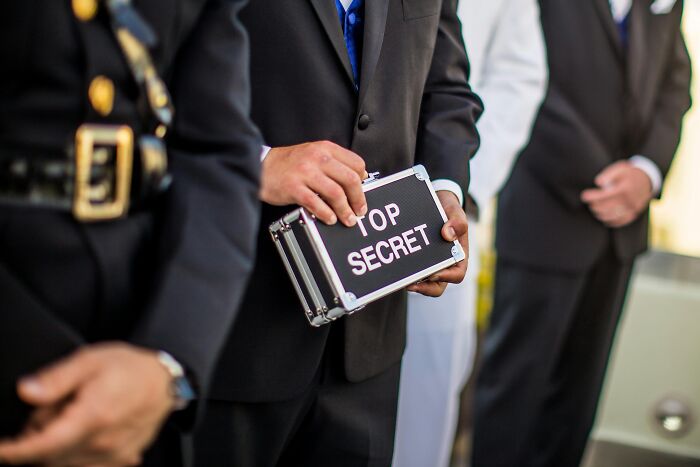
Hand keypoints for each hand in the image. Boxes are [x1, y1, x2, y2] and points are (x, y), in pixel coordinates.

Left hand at [0, 343, 174, 466]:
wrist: (167, 382)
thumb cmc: (130, 368)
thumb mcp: (90, 360)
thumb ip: (56, 378)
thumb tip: (26, 391)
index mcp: (92, 416)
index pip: (42, 446)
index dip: (14, 451)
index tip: (0, 449)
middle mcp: (102, 442)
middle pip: (50, 456)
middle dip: (36, 440)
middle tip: (46, 412)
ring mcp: (113, 455)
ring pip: (66, 464)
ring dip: (54, 449)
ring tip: (67, 418)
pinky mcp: (121, 459)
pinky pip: (85, 466)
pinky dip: (72, 455)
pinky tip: (80, 434)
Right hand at [260, 141, 367, 225]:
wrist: (261, 166)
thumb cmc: (287, 163)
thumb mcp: (313, 153)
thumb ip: (333, 163)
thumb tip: (357, 178)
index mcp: (325, 148)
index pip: (356, 163)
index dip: (363, 179)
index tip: (363, 191)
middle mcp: (317, 158)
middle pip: (349, 179)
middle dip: (358, 198)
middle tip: (360, 210)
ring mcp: (305, 173)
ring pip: (336, 193)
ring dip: (345, 210)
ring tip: (348, 219)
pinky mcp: (294, 188)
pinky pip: (316, 203)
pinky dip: (326, 213)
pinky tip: (330, 218)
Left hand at [408, 190, 468, 296]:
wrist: (437, 203)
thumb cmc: (449, 209)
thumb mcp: (455, 211)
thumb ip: (457, 221)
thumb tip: (447, 235)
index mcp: (459, 256)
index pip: (457, 275)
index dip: (446, 277)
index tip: (432, 273)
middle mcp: (446, 264)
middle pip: (438, 286)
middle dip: (425, 288)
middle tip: (410, 283)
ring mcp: (432, 264)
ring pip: (424, 284)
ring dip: (413, 284)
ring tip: (400, 280)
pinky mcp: (419, 261)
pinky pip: (414, 272)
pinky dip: (406, 273)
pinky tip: (394, 269)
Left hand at [581, 160, 653, 227]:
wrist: (648, 179)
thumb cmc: (630, 173)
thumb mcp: (621, 168)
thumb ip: (609, 174)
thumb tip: (598, 183)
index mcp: (625, 188)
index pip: (604, 196)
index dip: (592, 197)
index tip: (584, 196)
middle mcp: (630, 200)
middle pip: (606, 207)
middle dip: (595, 205)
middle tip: (589, 202)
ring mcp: (633, 208)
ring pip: (612, 216)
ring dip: (600, 213)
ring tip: (594, 208)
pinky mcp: (635, 213)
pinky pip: (621, 221)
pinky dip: (611, 220)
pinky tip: (603, 217)